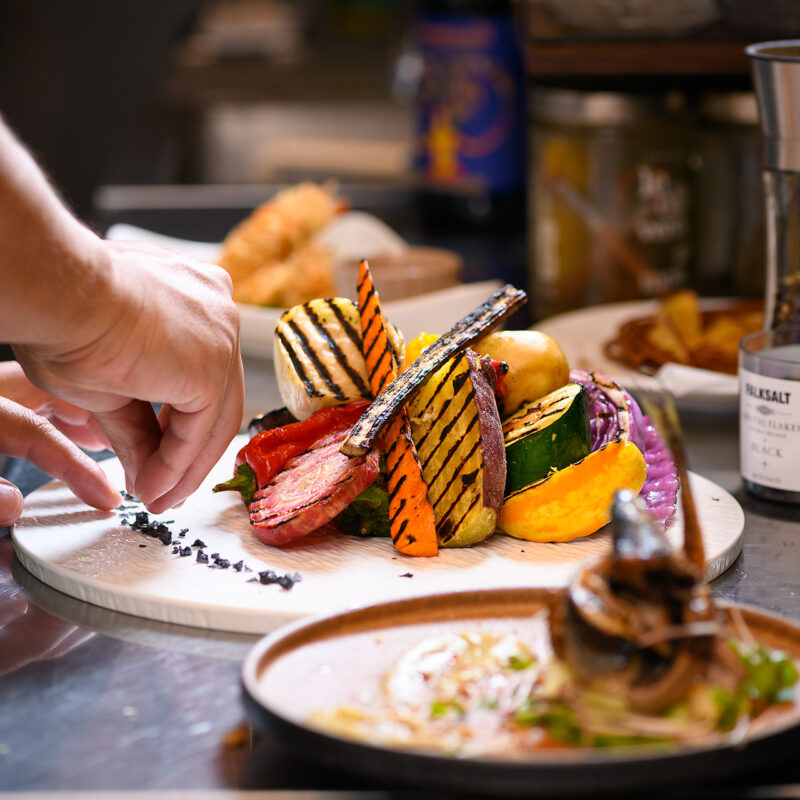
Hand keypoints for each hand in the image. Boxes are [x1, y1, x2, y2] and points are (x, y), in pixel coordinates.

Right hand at [14, 239, 244, 513]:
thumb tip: (148, 473)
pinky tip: (155, 487)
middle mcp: (217, 312)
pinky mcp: (212, 366)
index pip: (205, 374)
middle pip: (217, 396)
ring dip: (185, 466)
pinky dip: (178, 464)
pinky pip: (199, 429)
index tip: (163, 457)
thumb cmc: (63, 319)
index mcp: (197, 298)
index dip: (182, 423)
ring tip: (159, 497)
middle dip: (190, 450)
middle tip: (168, 487)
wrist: (55, 294)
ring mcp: (220, 336)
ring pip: (214, 416)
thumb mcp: (108, 382)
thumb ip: (138, 424)